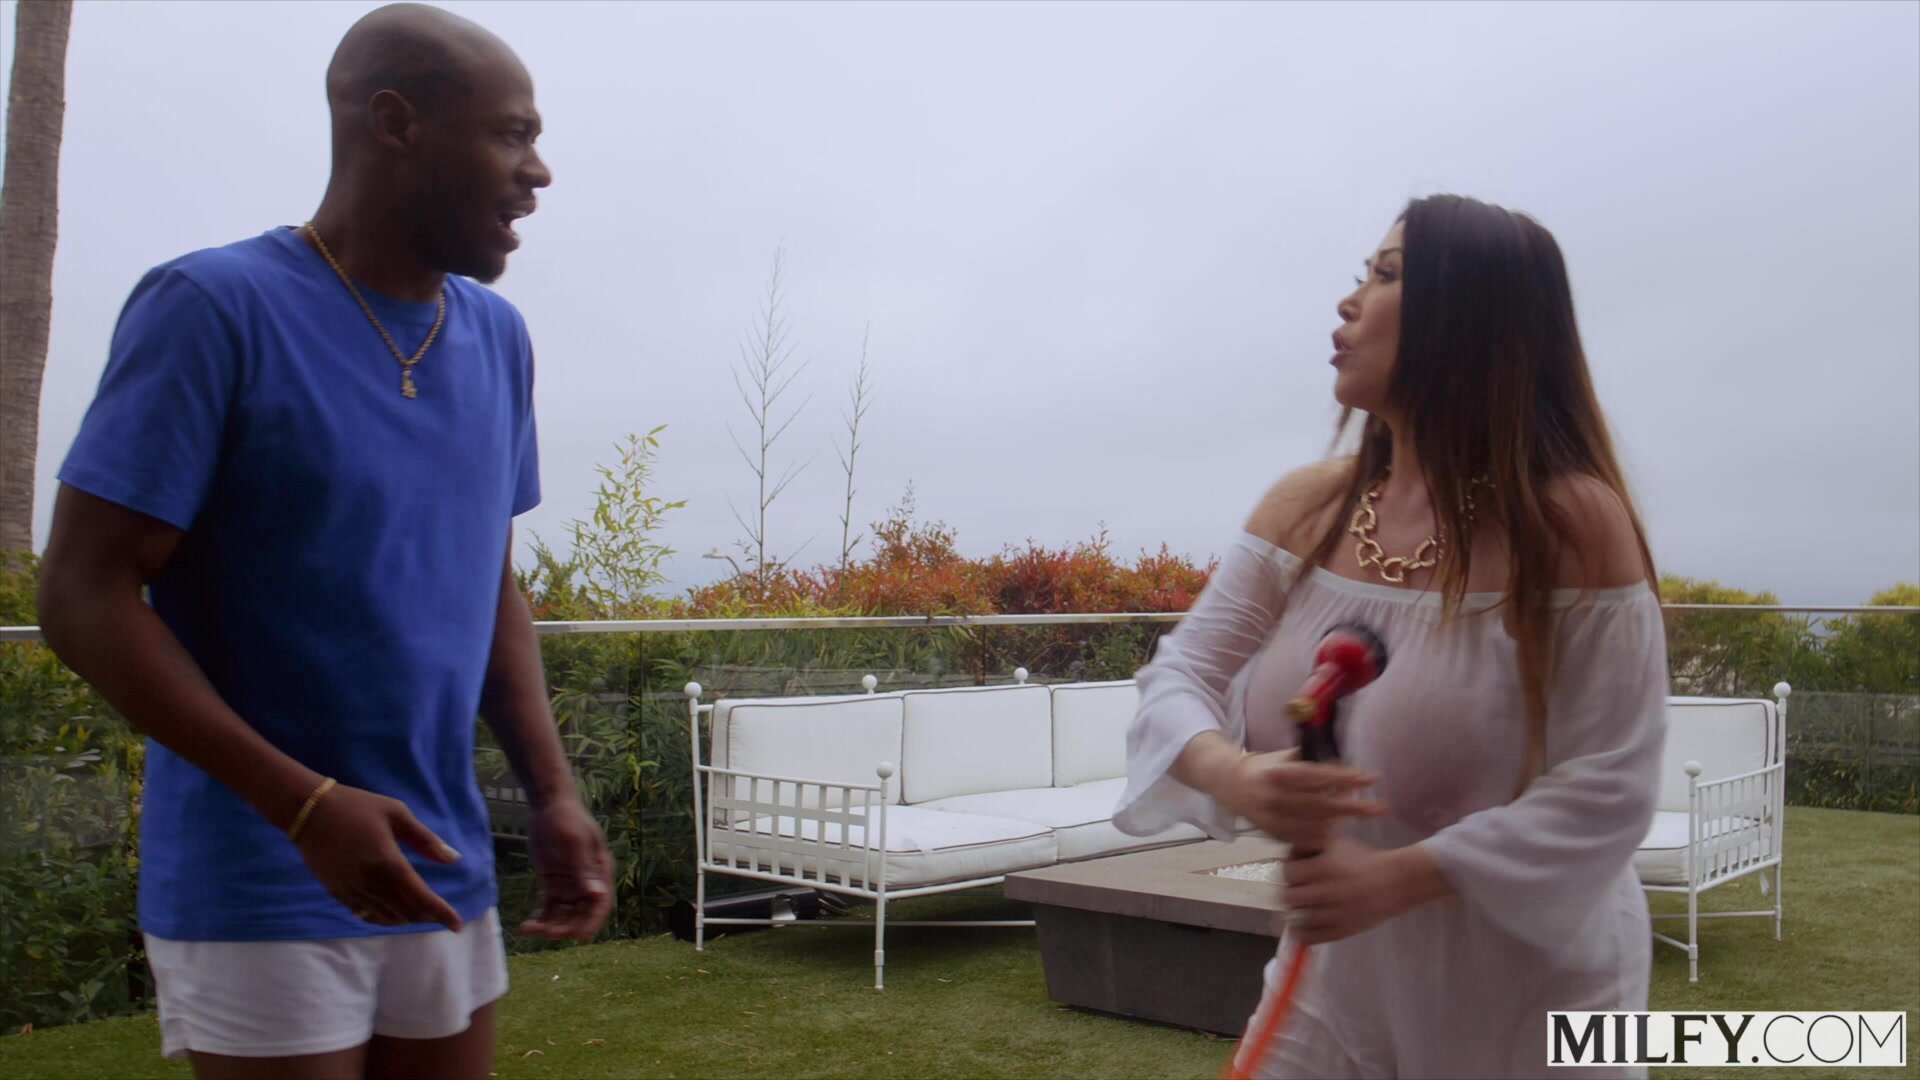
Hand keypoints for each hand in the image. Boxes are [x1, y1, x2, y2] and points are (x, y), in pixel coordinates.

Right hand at [291, 782, 464, 930]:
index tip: (457, 925)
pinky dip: (384, 917)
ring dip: (406, 918)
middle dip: (427, 916)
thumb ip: (426, 840)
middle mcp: (371, 883)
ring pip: (386, 917)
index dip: (441, 914)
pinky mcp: (338, 893)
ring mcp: (352, 891)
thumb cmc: (357, 807)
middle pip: (406, 912)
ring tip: (420, 911)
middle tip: (439, 913)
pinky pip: (365, 915)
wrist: (310, 812)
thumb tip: (453, 859)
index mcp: (389, 863)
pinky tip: (393, 910)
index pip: (421, 898)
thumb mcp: (397, 814)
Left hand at [519, 797, 612, 940]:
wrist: (548, 806)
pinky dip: (540, 919)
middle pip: (581, 914)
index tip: (578, 937)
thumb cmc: (566, 819)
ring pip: (565, 915)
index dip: (592, 922)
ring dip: (550, 926)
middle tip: (544, 932)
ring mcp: (570, 885)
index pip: (601, 904)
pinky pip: (549, 909)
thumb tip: (598, 895)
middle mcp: (588, 883)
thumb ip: (584, 870)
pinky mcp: (553, 885)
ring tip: (529, 929)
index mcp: (600, 872)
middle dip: (565, 927)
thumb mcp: (575, 844)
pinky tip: (526, 925)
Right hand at [1219, 748, 1387, 847]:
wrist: (1230, 784)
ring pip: (1314, 825)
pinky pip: (1301, 838)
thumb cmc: (1268, 767)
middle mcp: (1276, 795)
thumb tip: (1344, 764)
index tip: (1371, 779)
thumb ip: (1313, 761)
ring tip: (1359, 815)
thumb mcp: (1286, 756)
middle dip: (1353, 807)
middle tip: (1380, 809)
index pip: (1320, 776)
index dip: (1346, 778)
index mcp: (1281, 772)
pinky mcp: (1270, 832)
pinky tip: (1335, 830)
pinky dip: (1321, 835)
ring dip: (1339, 821)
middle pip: (1322, 805)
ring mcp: (1272, 817)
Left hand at [1282, 838, 1433, 944]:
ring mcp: (1334, 914)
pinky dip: (1303, 932)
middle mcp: (1327, 891)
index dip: (1290, 872)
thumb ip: (1310, 848)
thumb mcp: (1336, 845)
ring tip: (1301, 908)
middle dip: (1291, 892)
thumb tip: (1287, 855)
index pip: (1288, 873)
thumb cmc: (1363, 860)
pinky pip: (1311, 937)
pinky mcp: (1341, 931)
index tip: (1296, 873)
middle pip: (1289, 897)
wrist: (1395, 882)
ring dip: (1296, 913)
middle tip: (1298, 891)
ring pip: (1297, 919)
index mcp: (1324, 867)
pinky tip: (1306, 924)